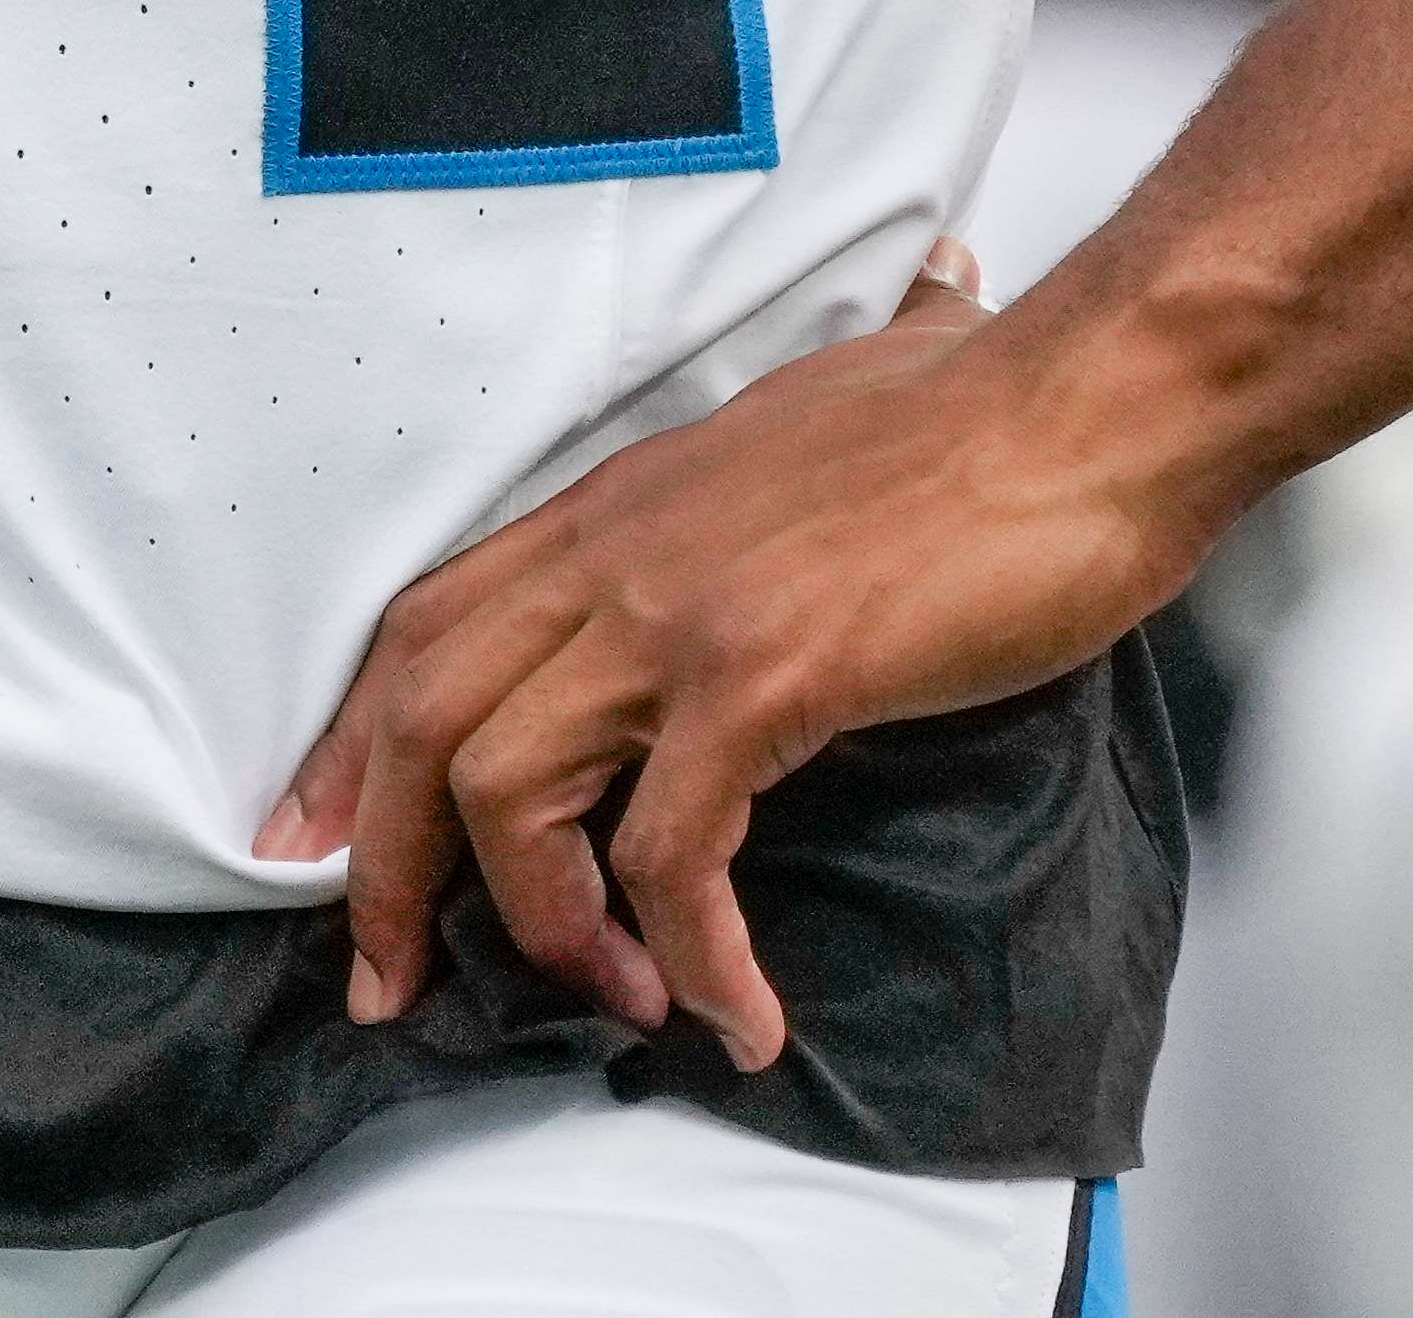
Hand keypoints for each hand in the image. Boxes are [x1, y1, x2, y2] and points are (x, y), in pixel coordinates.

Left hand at [268, 249, 1188, 1067]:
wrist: (1096, 401)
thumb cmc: (987, 411)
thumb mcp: (824, 422)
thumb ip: (776, 464)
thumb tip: (851, 399)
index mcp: (619, 503)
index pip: (425, 624)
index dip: (353, 743)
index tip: (316, 843)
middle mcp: (619, 549)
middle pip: (421, 717)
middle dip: (384, 870)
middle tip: (392, 982)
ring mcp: (682, 611)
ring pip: (507, 789)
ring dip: (542, 926)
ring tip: (617, 1000)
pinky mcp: (769, 675)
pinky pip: (674, 854)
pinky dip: (692, 957)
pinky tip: (741, 1013)